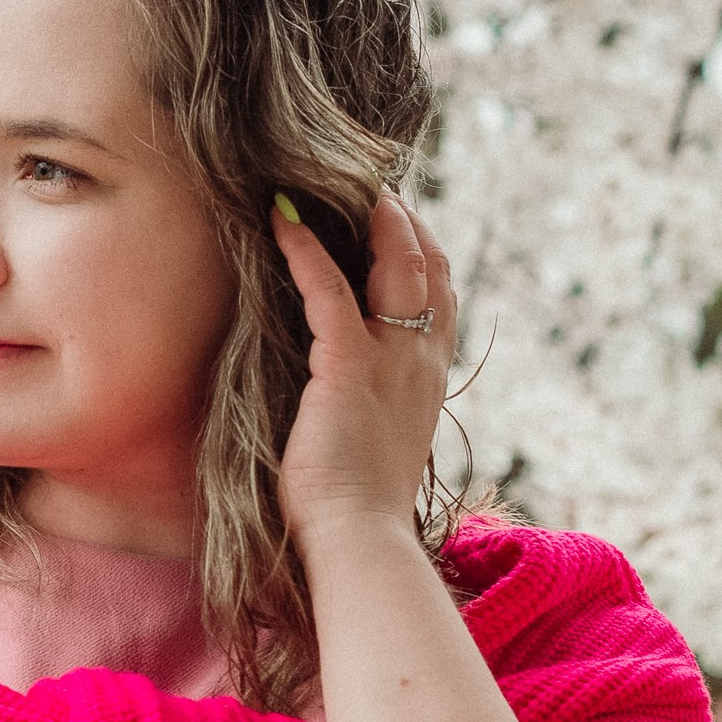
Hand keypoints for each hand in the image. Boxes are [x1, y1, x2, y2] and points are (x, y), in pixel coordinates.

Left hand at [271, 189, 456, 547]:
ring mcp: (392, 360)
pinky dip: (305, 249)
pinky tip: (281, 221)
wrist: (360, 539)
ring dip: (367, 217)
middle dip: (400, 217)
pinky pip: (330, 290)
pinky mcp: (350, 366)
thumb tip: (339, 384)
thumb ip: (372, 400)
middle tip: (367, 182)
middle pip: (427, 264)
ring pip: (395, 264)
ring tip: (326, 184)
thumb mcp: (375, 439)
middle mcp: (422, 359)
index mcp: (429, 376)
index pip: (439, 293)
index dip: (421, 247)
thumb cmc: (354, 506)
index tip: (396, 216)